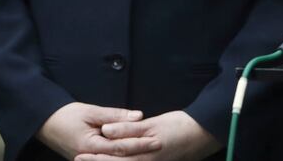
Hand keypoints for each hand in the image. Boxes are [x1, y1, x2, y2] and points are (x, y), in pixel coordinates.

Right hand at [38, 103, 155, 160]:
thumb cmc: (67, 115)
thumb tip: (138, 116)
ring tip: (151, 152)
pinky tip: (133, 155)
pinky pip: (106, 160)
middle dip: (139, 153)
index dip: (139, 144)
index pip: (120, 148)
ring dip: (131, 157)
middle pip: (119, 158)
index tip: (157, 140)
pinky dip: (120, 157)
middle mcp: (88, 158)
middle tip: (159, 146)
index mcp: (89, 146)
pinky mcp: (87, 159)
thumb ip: (115, 116)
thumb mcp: (92, 111)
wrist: (45, 123)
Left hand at [85, 111, 217, 160]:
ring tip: (93, 159)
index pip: (113, 158)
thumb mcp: (153, 125)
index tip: (79, 156)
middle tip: (80, 159)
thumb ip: (128, 129)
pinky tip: (118, 160)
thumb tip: (106, 130)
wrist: (202, 134)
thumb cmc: (179, 127)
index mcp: (141, 156)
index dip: (95, 158)